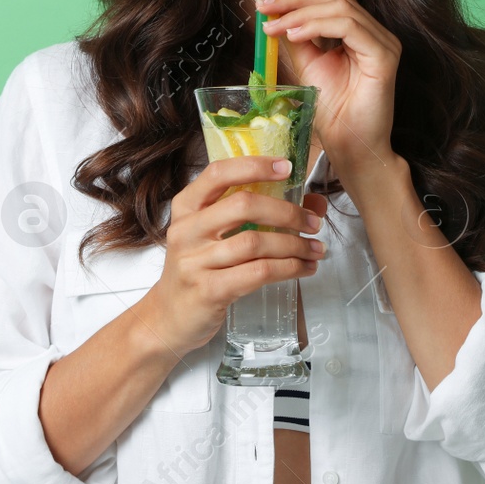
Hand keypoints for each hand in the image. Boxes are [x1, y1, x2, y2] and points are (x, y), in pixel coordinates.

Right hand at [139, 156, 329, 356]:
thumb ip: (258, 214)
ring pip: (255, 242)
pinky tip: (303, 268)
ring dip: (294, 245)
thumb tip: (314, 204)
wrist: (169, 317)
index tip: (286, 167)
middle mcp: (186, 230)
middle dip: (287, 212)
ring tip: (316, 250)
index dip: (254, 166)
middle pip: (243, 205)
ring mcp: (194, 261)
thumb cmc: (199, 269)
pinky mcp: (208, 290)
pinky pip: (258, 272)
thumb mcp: (217, 235)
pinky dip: (288, 268)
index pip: (218, 173)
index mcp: (186, 207)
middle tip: (313, 223)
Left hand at [256, 0, 400, 177]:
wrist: (350, 148)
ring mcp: (383, 41)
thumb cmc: (333, 112)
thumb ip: (296, 36)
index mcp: (360, 30)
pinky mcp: (384, 55)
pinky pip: (349, 27)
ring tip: (272, 24)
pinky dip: (317, 26)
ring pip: (340, 7)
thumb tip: (274, 11)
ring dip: (299, 11)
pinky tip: (294, 34)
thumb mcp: (307, 65)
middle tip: (263, 2)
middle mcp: (375, 31)